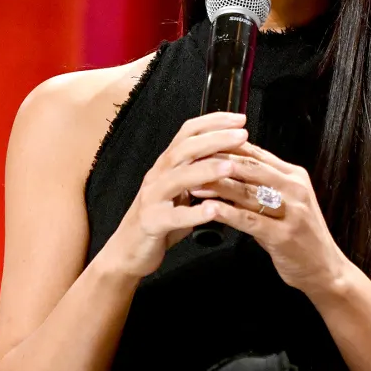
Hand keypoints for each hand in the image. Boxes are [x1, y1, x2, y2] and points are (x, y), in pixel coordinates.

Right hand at [112, 111, 247, 277]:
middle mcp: (158, 176)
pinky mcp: (152, 223)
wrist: (127, 250)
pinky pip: (173, 217)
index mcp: (167, 165)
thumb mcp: (180, 190)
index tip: (240, 119)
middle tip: (243, 135)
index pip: (188, 133)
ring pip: (178, 178)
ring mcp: (153, 198)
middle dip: (215, 139)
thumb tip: (231, 154)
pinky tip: (212, 210)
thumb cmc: (160, 218)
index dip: (213, 122)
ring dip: (206, 170)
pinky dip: (193, 213)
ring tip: (231, 166)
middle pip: (185, 149)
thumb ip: (199, 172)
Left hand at [189, 141, 350, 298]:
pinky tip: (209, 210)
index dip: (227, 148)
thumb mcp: (284, 204)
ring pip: (248, 191)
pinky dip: (227, 213)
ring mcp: (291, 211)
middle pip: (251, 167)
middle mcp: (294, 189)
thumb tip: (227, 172)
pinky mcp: (284, 235)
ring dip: (218, 187)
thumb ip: (260, 187)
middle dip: (219, 163)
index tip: (202, 148)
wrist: (325, 270)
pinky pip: (250, 220)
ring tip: (193, 185)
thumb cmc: (300, 237)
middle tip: (191, 162)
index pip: (256, 154)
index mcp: (294, 176)